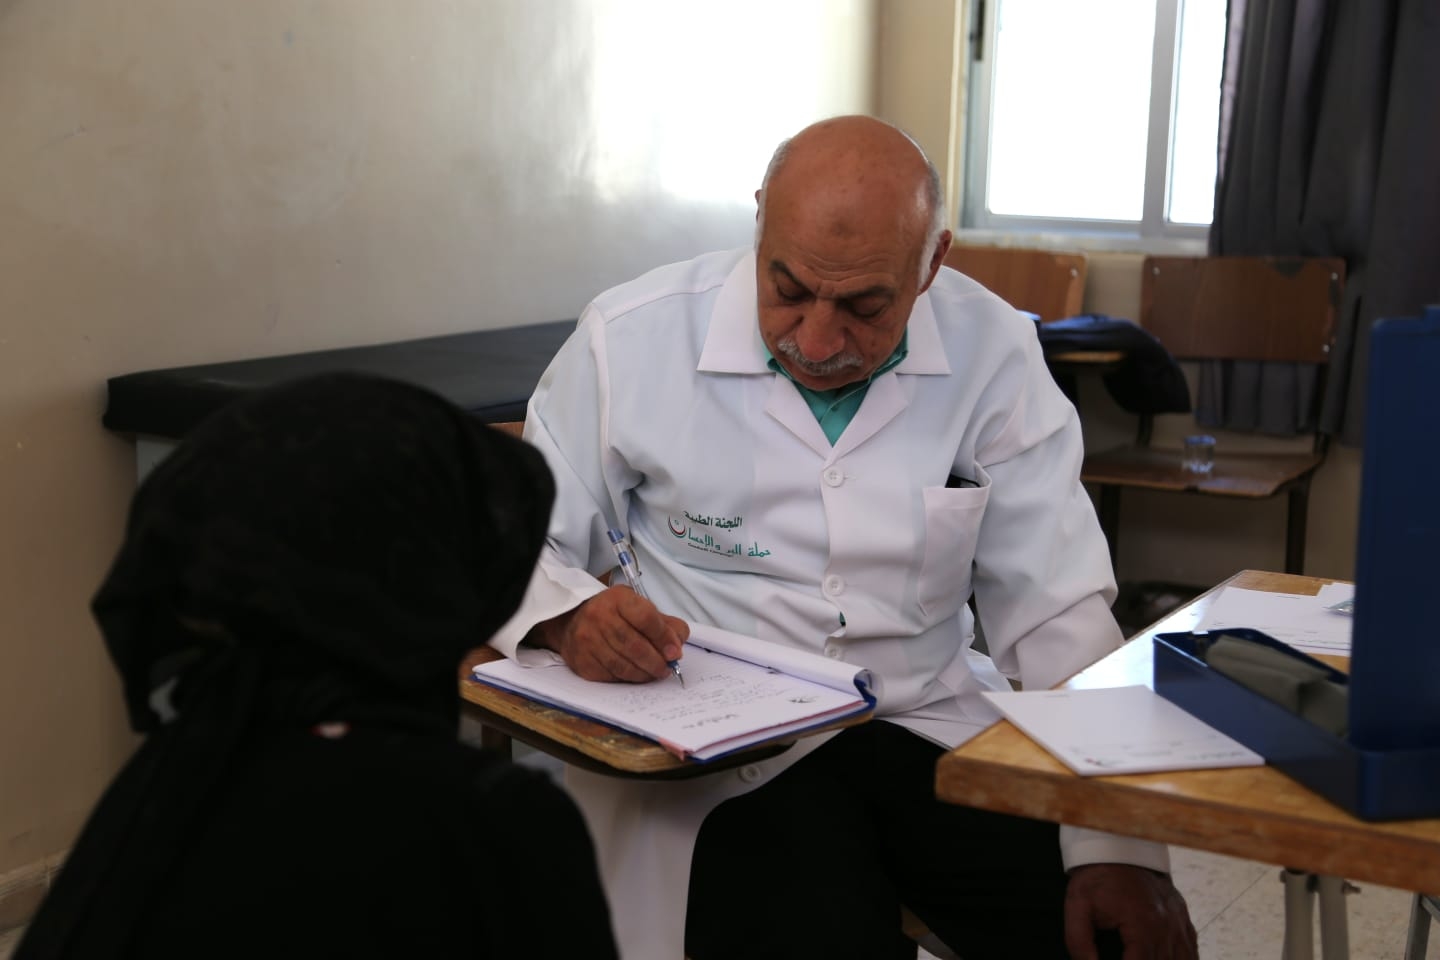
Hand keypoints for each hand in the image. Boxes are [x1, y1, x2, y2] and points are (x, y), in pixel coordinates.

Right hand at [529, 586, 687, 682]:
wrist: (571, 620)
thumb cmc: (612, 614)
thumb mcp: (637, 606)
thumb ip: (663, 623)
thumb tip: (677, 645)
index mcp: (618, 599)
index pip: (646, 619)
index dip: (664, 638)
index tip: (675, 651)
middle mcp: (599, 617)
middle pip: (635, 646)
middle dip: (657, 661)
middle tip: (667, 668)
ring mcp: (587, 640)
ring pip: (623, 665)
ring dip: (644, 673)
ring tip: (655, 673)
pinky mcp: (581, 661)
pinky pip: (611, 676)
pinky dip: (628, 679)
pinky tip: (635, 675)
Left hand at [1063, 863, 1197, 958]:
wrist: (1118, 849)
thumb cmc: (1097, 879)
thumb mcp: (1077, 906)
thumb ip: (1079, 943)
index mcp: (1143, 925)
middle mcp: (1168, 928)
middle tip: (1125, 956)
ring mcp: (1180, 925)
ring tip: (1142, 957)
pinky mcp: (1184, 921)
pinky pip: (1191, 953)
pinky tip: (1164, 959)